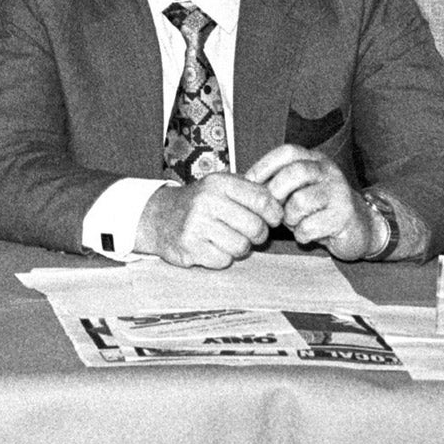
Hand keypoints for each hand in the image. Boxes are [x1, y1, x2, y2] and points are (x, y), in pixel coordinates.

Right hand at [135, 175, 281, 268]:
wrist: (159, 216)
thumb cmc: (201, 203)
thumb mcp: (221, 186)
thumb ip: (250, 191)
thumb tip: (283, 206)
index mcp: (219, 183)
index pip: (263, 200)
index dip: (275, 214)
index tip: (273, 219)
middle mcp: (207, 201)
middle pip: (255, 227)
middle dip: (258, 235)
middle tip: (251, 234)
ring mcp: (196, 225)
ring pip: (241, 247)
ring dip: (239, 248)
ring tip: (228, 239)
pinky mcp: (188, 247)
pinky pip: (223, 261)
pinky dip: (222, 258)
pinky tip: (212, 247)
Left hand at [244, 144, 387, 261]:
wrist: (360, 227)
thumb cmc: (319, 208)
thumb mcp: (299, 189)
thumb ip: (278, 183)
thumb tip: (243, 183)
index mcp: (315, 160)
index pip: (287, 152)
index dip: (265, 165)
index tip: (250, 182)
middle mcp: (329, 171)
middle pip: (295, 172)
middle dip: (276, 192)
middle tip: (273, 209)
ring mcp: (339, 192)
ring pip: (301, 201)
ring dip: (290, 218)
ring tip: (294, 223)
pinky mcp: (344, 216)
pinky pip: (311, 226)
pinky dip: (302, 234)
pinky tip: (307, 234)